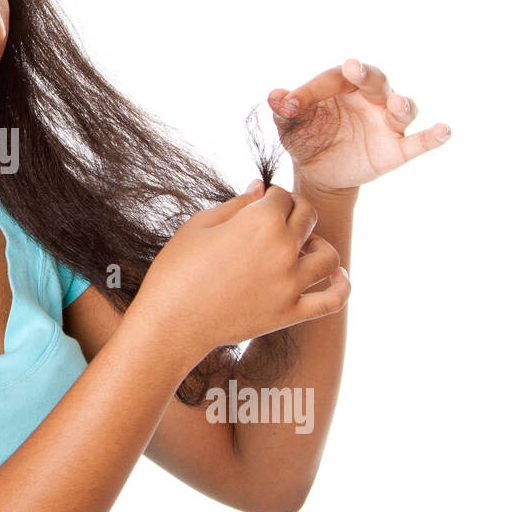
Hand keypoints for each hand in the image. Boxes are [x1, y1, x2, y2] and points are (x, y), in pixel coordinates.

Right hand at [131, 184, 350, 360]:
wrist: (169, 323)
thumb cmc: (176, 270)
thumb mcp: (199, 226)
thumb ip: (237, 204)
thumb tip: (261, 188)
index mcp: (259, 220)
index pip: (283, 195)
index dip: (272, 196)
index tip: (262, 203)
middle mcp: (282, 248)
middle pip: (309, 216)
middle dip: (296, 212)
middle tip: (279, 220)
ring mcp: (290, 284)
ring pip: (328, 255)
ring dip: (319, 245)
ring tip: (303, 247)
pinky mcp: (291, 313)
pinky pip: (333, 300)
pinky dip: (342, 286)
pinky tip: (338, 276)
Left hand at [267, 58, 450, 197]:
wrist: (318, 172)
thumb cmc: (306, 137)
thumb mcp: (290, 126)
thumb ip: (284, 110)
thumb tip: (274, 97)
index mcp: (342, 86)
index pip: (331, 79)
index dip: (310, 90)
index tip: (288, 104)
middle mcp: (370, 99)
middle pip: (375, 81)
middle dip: (365, 74)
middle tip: (354, 69)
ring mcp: (386, 123)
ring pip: (402, 108)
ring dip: (401, 105)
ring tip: (397, 104)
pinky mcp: (397, 149)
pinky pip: (420, 142)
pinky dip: (434, 136)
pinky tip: (444, 130)